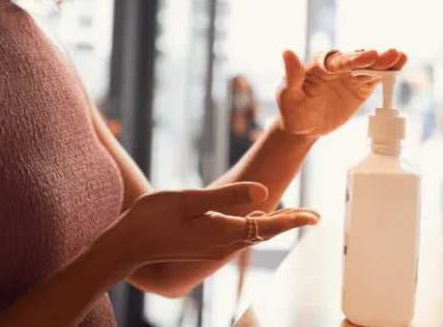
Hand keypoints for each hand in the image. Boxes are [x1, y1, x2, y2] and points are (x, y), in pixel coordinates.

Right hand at [105, 183, 318, 265]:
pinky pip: (237, 236)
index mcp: (222, 232)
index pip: (268, 226)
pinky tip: (256, 218)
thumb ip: (227, 196)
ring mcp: (212, 248)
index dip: (293, 220)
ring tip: (292, 215)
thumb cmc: (153, 218)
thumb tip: (265, 193)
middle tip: (314, 215)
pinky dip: (253, 226)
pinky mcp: (203, 247)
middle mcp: (222, 244)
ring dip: (272, 224)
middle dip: (289, 222)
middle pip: (264, 232)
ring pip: (251, 235)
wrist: (127, 246)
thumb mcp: (190, 199)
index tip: (315, 215)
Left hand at [276, 49, 407, 138]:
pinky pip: (375, 78)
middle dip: (374, 57)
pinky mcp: (360, 86)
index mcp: (320, 64)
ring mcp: (350, 75)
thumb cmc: (292, 110)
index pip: (340, 61)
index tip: (371, 55)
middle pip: (358, 59)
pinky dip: (387, 73)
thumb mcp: (287, 96)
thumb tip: (286, 52)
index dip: (355, 59)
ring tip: (400, 57)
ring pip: (370, 66)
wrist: (303, 127)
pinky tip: (399, 65)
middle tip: (392, 54)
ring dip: (385, 62)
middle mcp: (337, 65)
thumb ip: (291, 75)